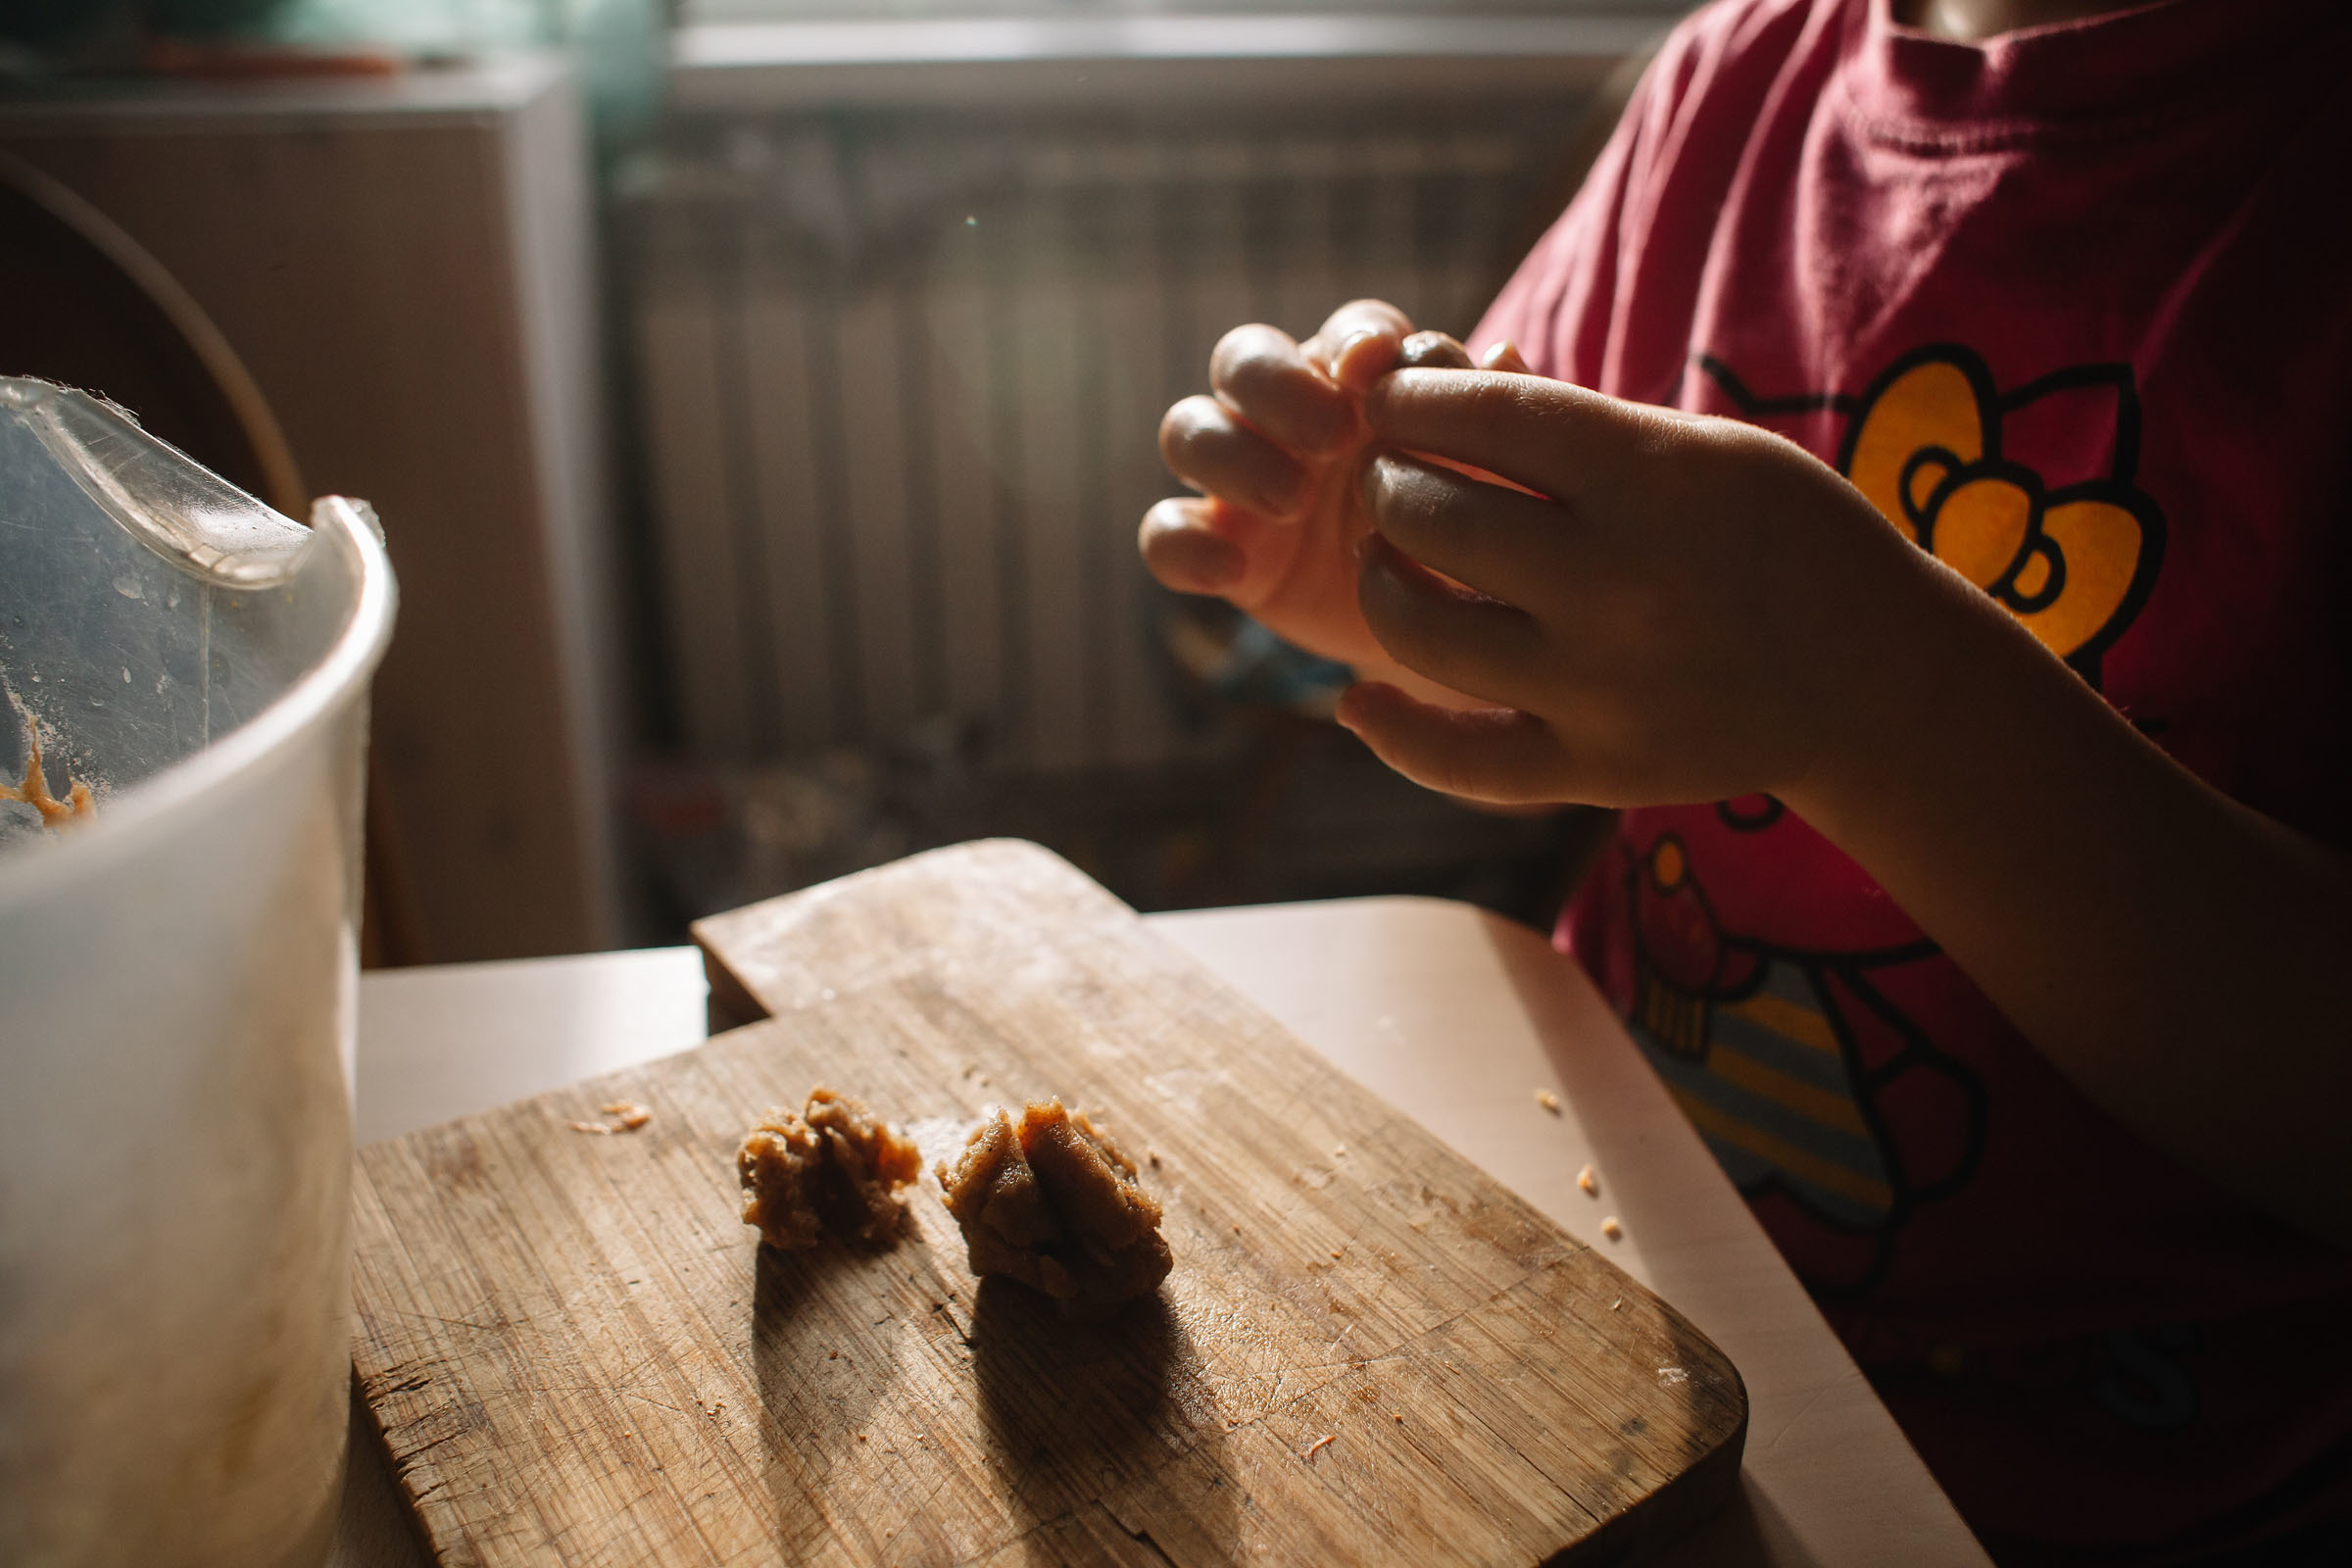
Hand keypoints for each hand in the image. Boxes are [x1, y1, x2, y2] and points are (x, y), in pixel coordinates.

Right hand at [1140, 300, 1526, 706]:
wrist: (1450, 645)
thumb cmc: (1478, 547)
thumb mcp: (1503, 496)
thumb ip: (1498, 424)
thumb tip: (1501, 354)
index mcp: (1369, 386)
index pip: (1349, 332)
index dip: (1356, 339)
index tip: (1374, 369)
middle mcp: (1293, 417)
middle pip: (1245, 357)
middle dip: (1277, 385)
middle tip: (1329, 438)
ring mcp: (1242, 480)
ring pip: (1189, 428)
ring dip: (1228, 453)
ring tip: (1290, 502)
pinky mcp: (1215, 547)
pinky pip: (1164, 533)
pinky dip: (1183, 546)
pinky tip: (1229, 573)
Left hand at [1335, 368, 1956, 808]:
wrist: (1877, 678)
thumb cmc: (1781, 536)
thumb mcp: (1704, 451)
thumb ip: (1578, 428)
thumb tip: (1439, 387)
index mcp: (1652, 479)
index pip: (1485, 416)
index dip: (1410, 401)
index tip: (1384, 400)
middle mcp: (1619, 581)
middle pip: (1434, 518)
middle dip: (1388, 485)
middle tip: (1389, 479)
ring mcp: (1605, 685)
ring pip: (1423, 633)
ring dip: (1380, 585)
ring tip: (1385, 561)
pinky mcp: (1598, 769)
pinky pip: (1462, 760)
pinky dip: (1393, 733)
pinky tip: (1356, 700)